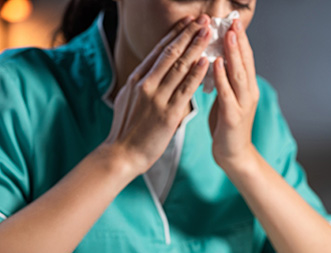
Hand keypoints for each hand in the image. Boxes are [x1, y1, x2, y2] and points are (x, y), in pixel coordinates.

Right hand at [103, 15, 211, 175]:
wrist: (121, 154)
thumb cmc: (126, 130)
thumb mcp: (128, 100)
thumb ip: (140, 85)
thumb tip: (148, 73)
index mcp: (136, 79)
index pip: (159, 50)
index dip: (176, 34)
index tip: (188, 22)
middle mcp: (145, 84)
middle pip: (171, 53)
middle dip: (189, 34)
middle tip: (203, 19)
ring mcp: (156, 98)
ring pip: (179, 67)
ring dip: (196, 47)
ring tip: (209, 32)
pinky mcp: (167, 113)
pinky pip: (185, 89)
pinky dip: (196, 73)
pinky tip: (206, 61)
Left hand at [209, 19, 259, 170]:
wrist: (234, 156)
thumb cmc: (227, 127)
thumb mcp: (228, 100)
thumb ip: (226, 82)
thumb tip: (217, 61)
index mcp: (247, 88)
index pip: (245, 59)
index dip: (240, 39)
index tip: (234, 21)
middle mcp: (249, 93)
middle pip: (245, 62)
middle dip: (239, 40)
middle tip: (233, 21)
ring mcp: (243, 105)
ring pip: (238, 74)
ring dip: (233, 54)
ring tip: (227, 35)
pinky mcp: (233, 117)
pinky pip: (227, 94)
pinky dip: (221, 78)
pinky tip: (216, 64)